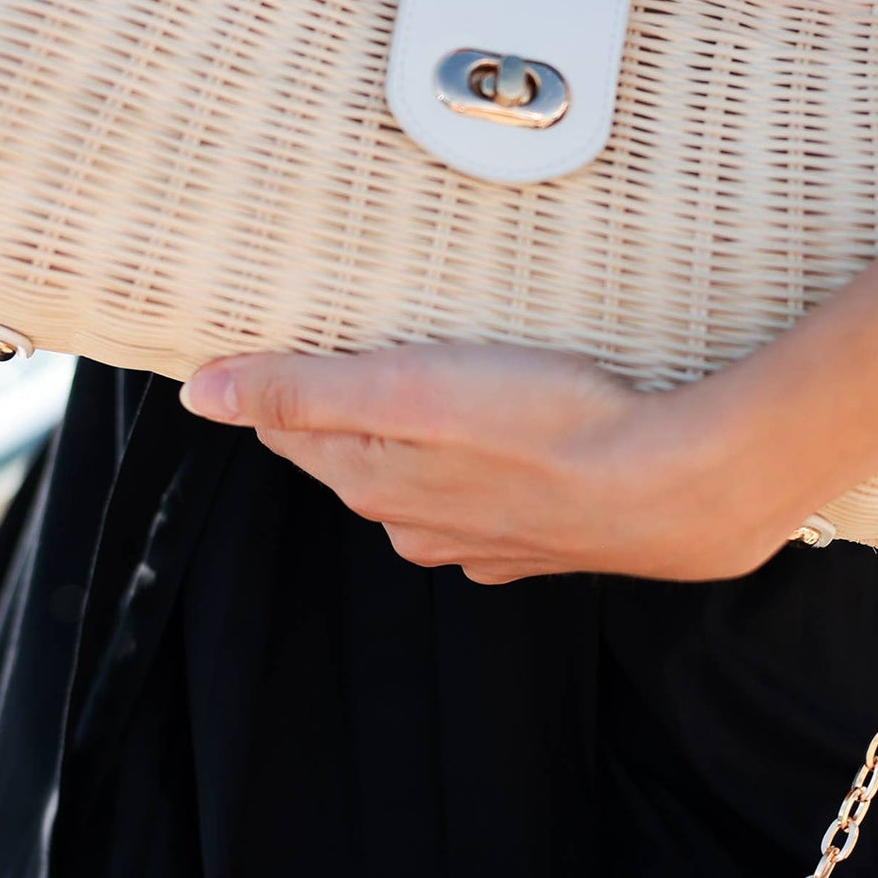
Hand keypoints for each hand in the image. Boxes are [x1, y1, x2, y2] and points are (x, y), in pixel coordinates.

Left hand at [179, 344, 803, 582]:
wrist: (675, 488)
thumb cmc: (547, 426)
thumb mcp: (406, 391)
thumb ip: (302, 392)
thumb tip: (202, 396)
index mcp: (373, 482)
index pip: (292, 428)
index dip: (284, 380)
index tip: (285, 335)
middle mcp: (416, 524)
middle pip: (355, 455)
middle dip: (352, 408)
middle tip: (370, 344)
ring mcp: (481, 541)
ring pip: (423, 480)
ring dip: (425, 439)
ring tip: (448, 386)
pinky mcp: (543, 542)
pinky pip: (490, 501)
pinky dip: (487, 470)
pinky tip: (512, 445)